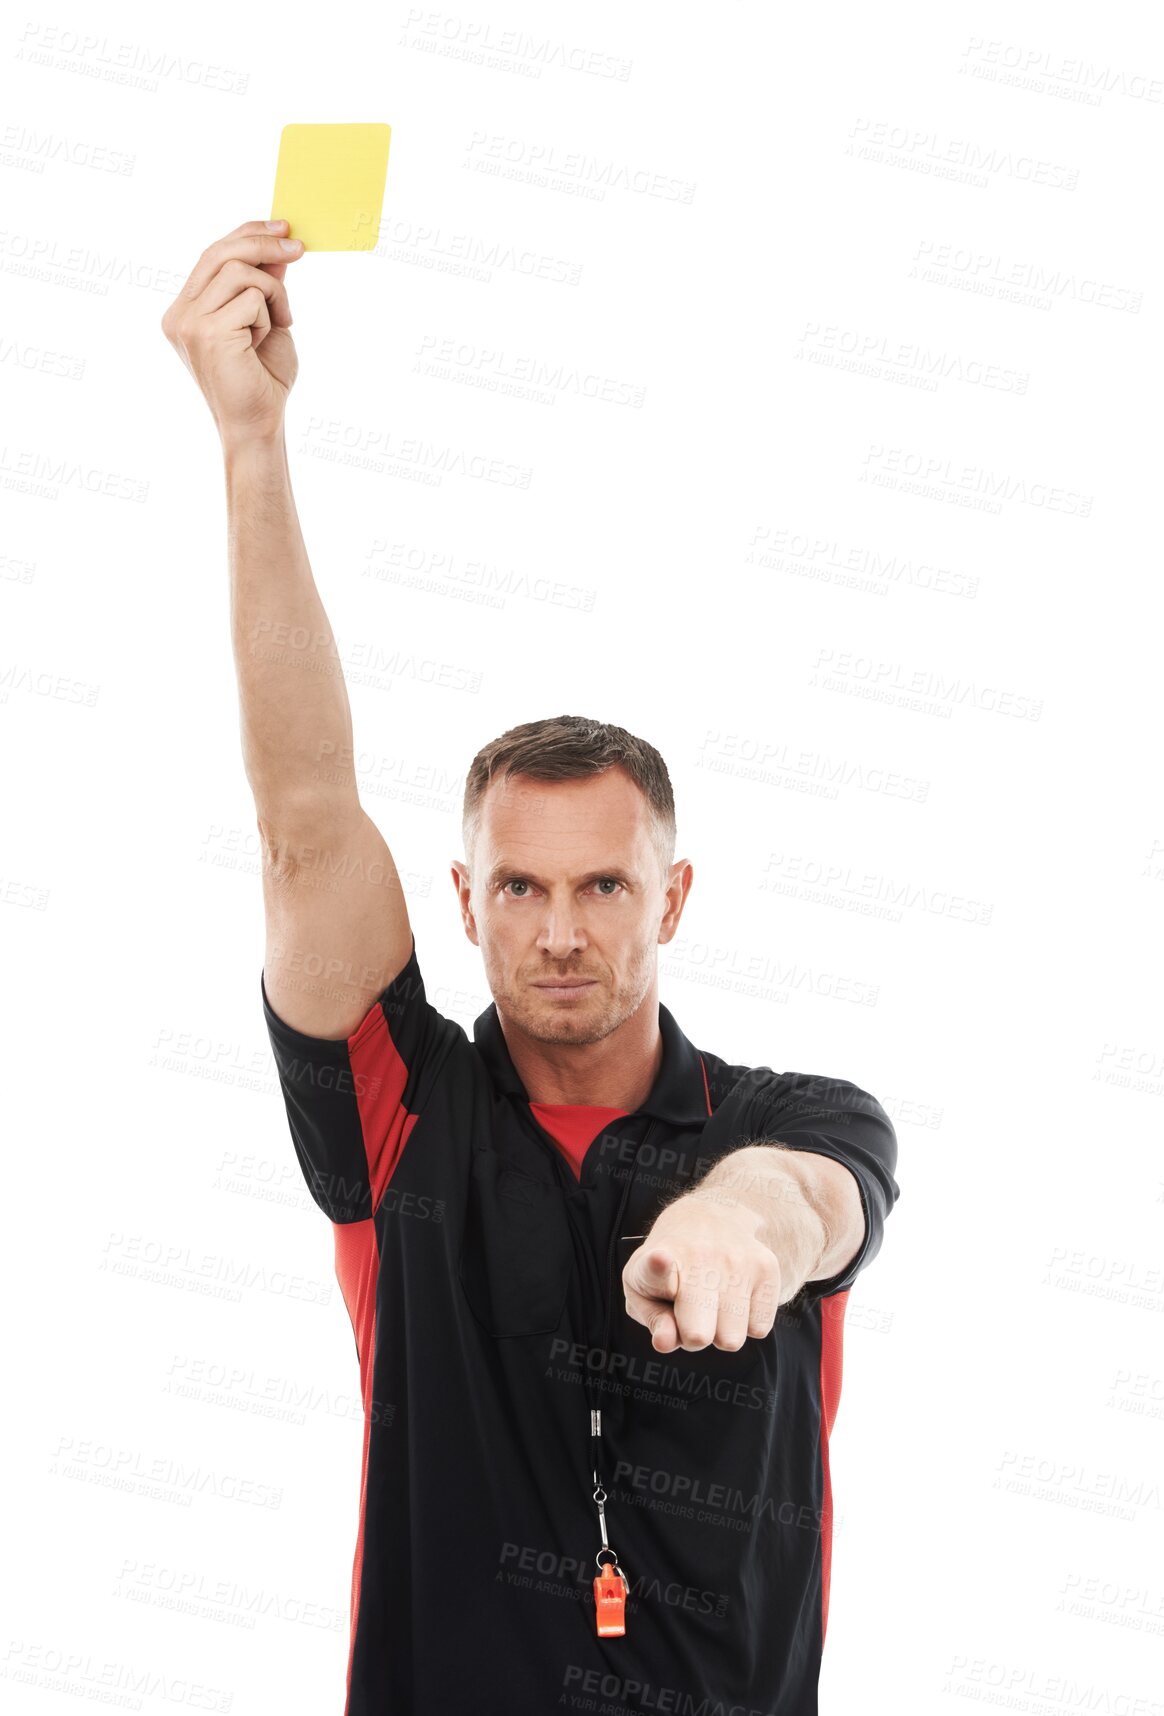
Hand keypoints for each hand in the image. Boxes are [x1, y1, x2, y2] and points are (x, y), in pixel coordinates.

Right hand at [161, 218, 304, 447]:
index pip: (212, 255)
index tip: (281, 226)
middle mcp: (179, 314)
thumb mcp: (267, 321)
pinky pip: (251, 298)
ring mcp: (189, 323)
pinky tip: (264, 344)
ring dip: (272, 293)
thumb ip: (264, 285)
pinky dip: (269, 317)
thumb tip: (277, 245)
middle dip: (263, 243)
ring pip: (239, 272)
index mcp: (186, 310)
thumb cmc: (262, 381)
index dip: (246, 234)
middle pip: (220, 252)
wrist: (259, 426)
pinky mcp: (207, 333)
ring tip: (279, 323)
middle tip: (298, 246)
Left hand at [621, 1192, 782, 1353]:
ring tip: (712, 1304)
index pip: (657, 1267)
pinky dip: (747, 1323)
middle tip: (689, 1313)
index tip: (661, 1259)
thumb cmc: (668, 1269)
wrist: (709, 1219)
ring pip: (732, 1340)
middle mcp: (700, 1255)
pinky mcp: (767, 1267)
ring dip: (721, 1332)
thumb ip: (652, 1320)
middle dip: (693, 1338)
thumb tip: (665, 1343)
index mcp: (656, 1260)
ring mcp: (737, 1259)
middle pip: (699, 1336)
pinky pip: (759, 1330)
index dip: (659, 1266)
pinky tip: (734, 1298)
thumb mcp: (642, 1290)